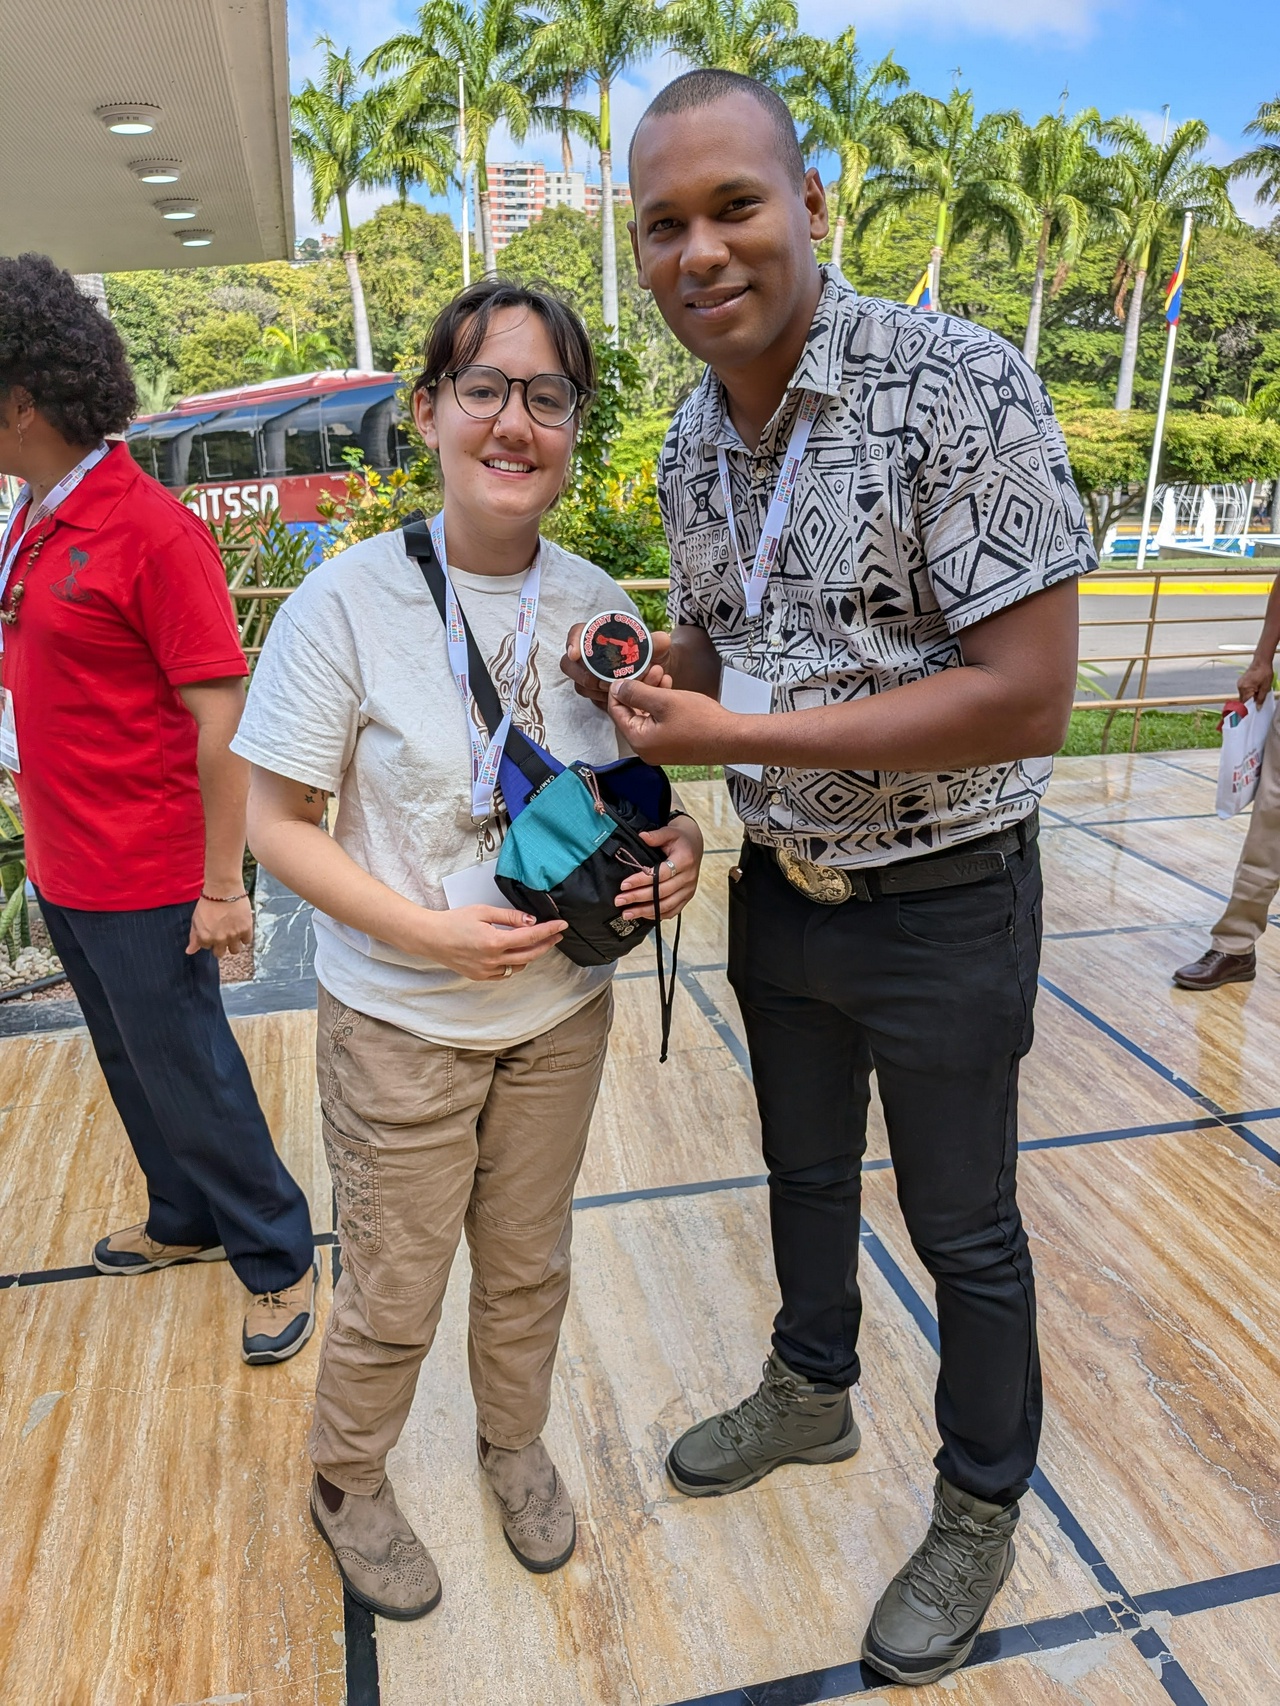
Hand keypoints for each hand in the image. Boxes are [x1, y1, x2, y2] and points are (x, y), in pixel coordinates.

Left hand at [187, 895, 253, 957]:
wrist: (224, 890)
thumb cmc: (208, 902)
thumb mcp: (196, 920)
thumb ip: (194, 937)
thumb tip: (190, 952)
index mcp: (205, 938)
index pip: (207, 947)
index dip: (209, 939)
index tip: (212, 930)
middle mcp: (219, 939)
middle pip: (220, 953)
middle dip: (220, 946)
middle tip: (223, 934)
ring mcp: (233, 935)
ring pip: (235, 950)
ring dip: (233, 944)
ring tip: (233, 934)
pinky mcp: (245, 929)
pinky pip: (247, 941)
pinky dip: (244, 936)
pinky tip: (241, 928)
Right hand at [418, 904, 567, 980]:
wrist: (430, 937)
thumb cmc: (453, 921)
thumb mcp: (483, 912)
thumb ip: (509, 917)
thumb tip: (531, 921)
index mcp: (494, 942)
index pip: (530, 937)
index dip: (549, 931)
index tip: (561, 926)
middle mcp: (492, 960)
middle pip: (530, 955)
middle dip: (546, 944)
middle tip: (556, 935)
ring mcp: (486, 971)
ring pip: (519, 966)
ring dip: (530, 955)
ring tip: (535, 942)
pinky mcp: (480, 976)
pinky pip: (505, 973)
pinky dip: (513, 964)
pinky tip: (514, 954)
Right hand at [561, 623, 671, 709]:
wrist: (657, 672)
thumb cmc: (652, 654)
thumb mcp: (657, 647)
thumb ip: (657, 642)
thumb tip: (661, 640)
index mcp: (599, 636)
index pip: (578, 634)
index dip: (573, 643)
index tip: (576, 654)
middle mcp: (589, 655)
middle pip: (570, 664)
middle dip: (585, 675)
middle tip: (604, 682)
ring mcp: (590, 675)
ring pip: (580, 684)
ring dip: (595, 690)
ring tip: (616, 691)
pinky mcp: (595, 692)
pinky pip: (592, 698)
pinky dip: (604, 700)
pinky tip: (619, 700)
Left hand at [607, 677, 738, 764]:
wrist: (731, 739)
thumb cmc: (700, 721)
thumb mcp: (664, 700)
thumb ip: (636, 693)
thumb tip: (616, 688)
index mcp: (638, 740)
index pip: (616, 711)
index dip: (619, 689)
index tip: (627, 671)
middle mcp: (645, 749)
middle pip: (631, 713)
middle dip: (639, 688)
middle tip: (652, 669)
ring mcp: (659, 749)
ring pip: (646, 716)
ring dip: (652, 694)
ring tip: (663, 675)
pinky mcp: (672, 746)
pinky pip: (658, 723)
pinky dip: (661, 706)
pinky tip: (670, 689)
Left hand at [616, 815, 704, 919]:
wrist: (694, 845)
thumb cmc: (680, 839)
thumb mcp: (669, 831)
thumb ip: (656, 835)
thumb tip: (642, 836)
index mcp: (685, 860)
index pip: (661, 874)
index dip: (641, 880)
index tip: (624, 885)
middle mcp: (689, 877)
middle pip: (661, 892)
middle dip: (638, 897)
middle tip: (620, 900)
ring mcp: (689, 889)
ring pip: (666, 905)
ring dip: (645, 911)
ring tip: (627, 913)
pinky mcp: (687, 897)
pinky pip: (672, 911)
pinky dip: (657, 915)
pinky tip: (642, 915)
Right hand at [1237, 657, 1274, 706]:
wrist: (1261, 662)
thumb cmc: (1264, 673)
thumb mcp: (1266, 687)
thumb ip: (1261, 699)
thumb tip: (1258, 708)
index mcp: (1245, 689)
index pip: (1245, 703)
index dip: (1249, 708)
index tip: (1252, 711)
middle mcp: (1240, 687)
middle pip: (1243, 700)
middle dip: (1250, 701)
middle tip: (1258, 700)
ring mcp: (1239, 684)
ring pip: (1243, 696)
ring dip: (1250, 696)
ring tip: (1258, 692)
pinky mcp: (1240, 682)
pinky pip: (1243, 691)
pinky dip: (1248, 692)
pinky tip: (1255, 688)